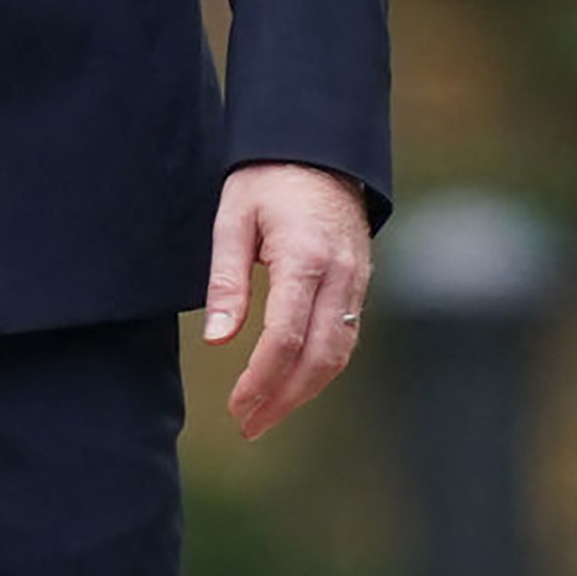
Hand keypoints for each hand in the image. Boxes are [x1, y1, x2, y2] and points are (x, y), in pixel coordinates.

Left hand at [203, 161, 370, 437]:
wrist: (318, 149)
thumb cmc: (265, 179)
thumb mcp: (232, 219)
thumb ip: (226, 281)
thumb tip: (217, 340)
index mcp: (305, 259)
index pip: (287, 337)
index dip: (262, 379)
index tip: (237, 406)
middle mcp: (341, 277)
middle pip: (320, 357)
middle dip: (284, 398)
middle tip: (249, 425)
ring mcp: (357, 282)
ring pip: (339, 353)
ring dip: (304, 391)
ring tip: (266, 415)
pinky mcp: (359, 284)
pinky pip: (345, 336)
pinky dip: (321, 368)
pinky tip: (293, 383)